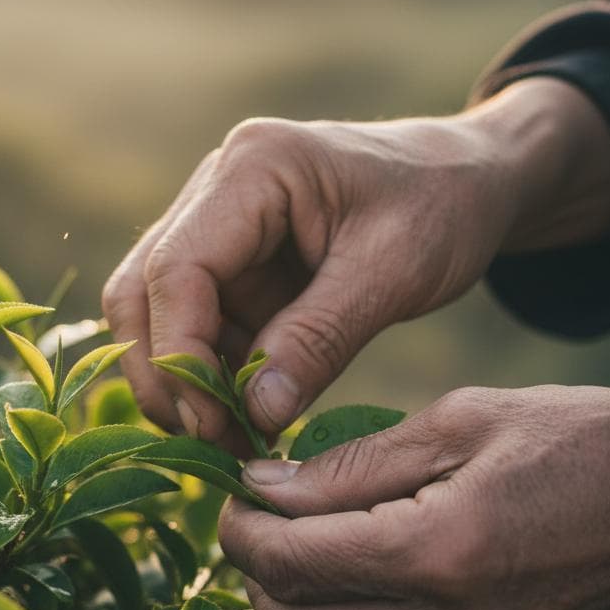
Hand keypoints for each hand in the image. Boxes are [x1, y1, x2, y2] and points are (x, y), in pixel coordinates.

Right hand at [103, 79, 609, 441]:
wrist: (468, 180)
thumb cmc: (442, 206)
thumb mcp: (394, 272)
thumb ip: (320, 340)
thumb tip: (255, 416)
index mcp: (254, 167)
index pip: (177, 268)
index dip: (182, 353)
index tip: (215, 422)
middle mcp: (217, 189)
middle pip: (142, 290)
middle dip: (166, 374)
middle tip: (212, 443)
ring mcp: (218, 225)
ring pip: (156, 313)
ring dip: (185, 382)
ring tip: (237, 440)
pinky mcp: (232, 263)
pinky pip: (199, 326)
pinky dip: (214, 376)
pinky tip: (252, 416)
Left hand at [219, 385, 609, 609]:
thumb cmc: (575, 440)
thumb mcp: (460, 421)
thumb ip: (351, 463)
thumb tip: (265, 486)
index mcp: (439, 552)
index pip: (290, 564)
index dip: (240, 528)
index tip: (235, 492)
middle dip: (254, 572)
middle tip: (260, 516)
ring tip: (300, 546)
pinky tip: (352, 580)